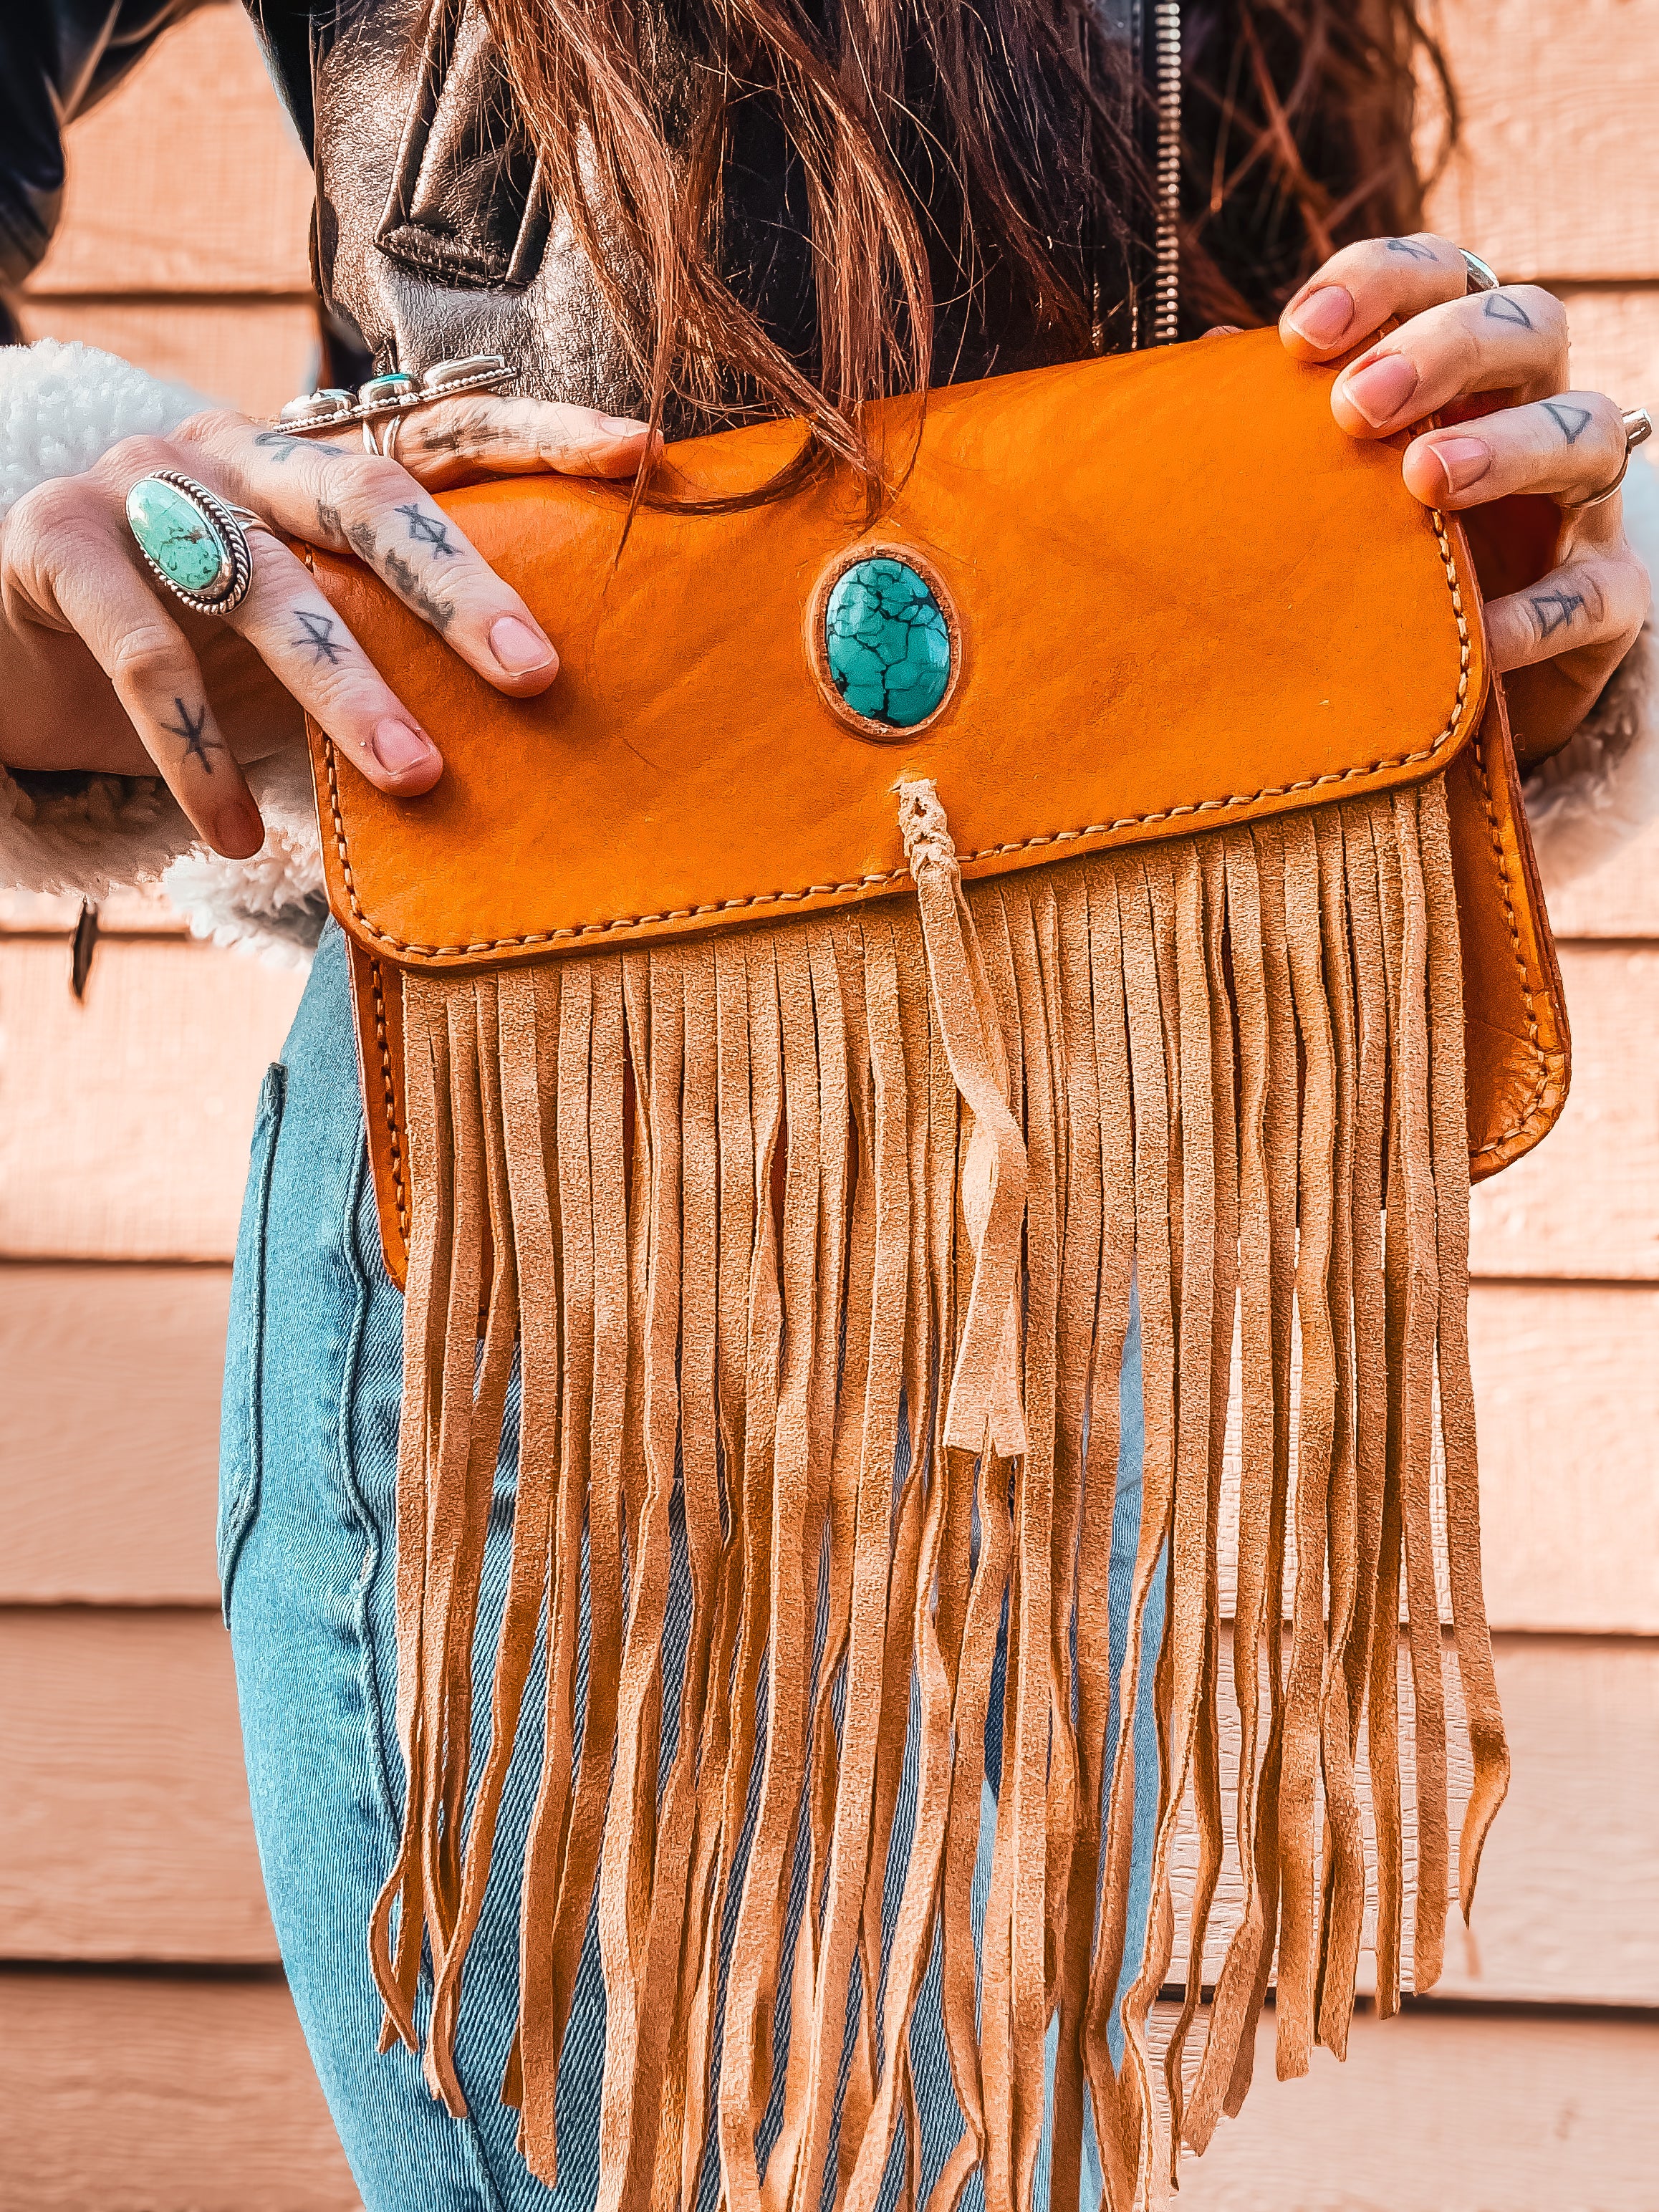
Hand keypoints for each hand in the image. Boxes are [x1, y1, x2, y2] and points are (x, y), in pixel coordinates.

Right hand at [0, 393, 654, 854]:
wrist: (10, 649)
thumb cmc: (191, 648)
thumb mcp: (302, 633)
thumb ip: (392, 639)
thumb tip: (550, 711)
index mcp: (311, 461)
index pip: (441, 431)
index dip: (540, 437)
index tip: (641, 456)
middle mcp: (234, 449)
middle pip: (367, 497)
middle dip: (458, 586)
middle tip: (536, 674)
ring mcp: (141, 484)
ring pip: (264, 585)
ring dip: (345, 691)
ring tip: (415, 779)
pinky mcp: (54, 539)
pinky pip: (144, 653)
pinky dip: (198, 757)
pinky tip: (239, 837)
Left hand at [1278, 233, 1651, 766]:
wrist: (1464, 676)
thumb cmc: (1387, 551)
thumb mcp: (1334, 483)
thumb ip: (1285, 426)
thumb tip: (1213, 358)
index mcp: (1466, 366)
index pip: (1445, 274)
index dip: (1381, 282)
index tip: (1300, 334)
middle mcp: (1536, 409)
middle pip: (1531, 325)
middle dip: (1446, 349)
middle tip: (1357, 407)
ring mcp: (1584, 501)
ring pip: (1590, 432)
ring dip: (1509, 447)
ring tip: (1425, 478)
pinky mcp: (1611, 595)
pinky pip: (1593, 592)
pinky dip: (1536, 609)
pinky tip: (1476, 630)